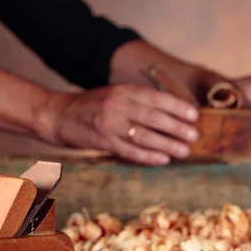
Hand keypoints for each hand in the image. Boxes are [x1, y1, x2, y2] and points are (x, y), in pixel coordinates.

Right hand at [42, 85, 199, 164]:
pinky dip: (148, 156)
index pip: (156, 98)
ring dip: (167, 145)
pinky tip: (162, 159)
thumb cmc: (89, 106)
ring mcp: (109, 124)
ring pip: (144, 136)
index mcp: (122, 91)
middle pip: (154, 118)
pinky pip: (130, 151)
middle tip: (194, 136)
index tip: (194, 115)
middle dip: (177, 128)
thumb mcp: (112, 95)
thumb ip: (135, 101)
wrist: (56, 114)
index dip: (177, 107)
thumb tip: (167, 113)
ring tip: (184, 151)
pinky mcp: (102, 141)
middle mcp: (117, 105)